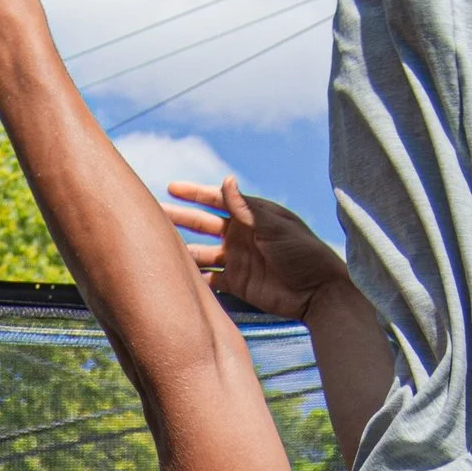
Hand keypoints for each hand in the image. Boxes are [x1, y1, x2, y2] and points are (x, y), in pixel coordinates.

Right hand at [162, 175, 350, 322]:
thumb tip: (225, 179)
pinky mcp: (238, 284)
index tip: (170, 188)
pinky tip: (175, 277)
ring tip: (156, 248)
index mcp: (251, 216)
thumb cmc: (303, 252)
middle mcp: (240, 235)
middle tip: (152, 213)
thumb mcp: (275, 226)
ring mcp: (237, 260)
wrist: (319, 292)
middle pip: (202, 224)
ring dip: (181, 249)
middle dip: (178, 218)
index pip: (217, 200)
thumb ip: (246, 207)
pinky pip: (209, 280)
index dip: (194, 193)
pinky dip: (193, 278)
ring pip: (201, 252)